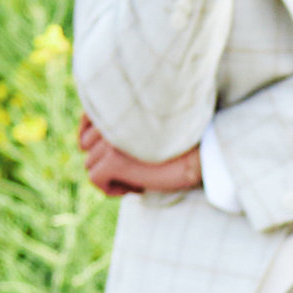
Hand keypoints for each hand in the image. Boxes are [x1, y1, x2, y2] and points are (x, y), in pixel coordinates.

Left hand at [79, 112, 202, 199]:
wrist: (206, 152)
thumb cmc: (186, 140)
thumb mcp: (151, 126)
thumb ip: (127, 124)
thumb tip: (93, 143)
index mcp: (120, 103)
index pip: (88, 119)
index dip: (94, 138)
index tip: (113, 151)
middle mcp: (111, 117)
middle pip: (86, 145)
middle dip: (106, 160)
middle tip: (136, 166)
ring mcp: (110, 139)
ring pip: (90, 164)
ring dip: (112, 174)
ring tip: (140, 175)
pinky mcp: (114, 159)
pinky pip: (96, 178)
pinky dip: (112, 188)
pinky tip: (136, 186)